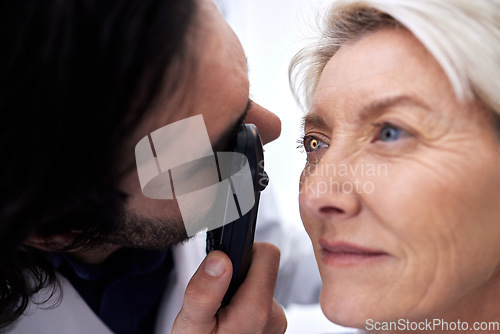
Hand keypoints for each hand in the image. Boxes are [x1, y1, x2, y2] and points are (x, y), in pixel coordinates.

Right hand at [171, 242, 286, 333]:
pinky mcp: (271, 330)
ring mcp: (274, 326)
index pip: (268, 254)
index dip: (246, 249)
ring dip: (239, 294)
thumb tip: (220, 259)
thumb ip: (204, 291)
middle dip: (238, 276)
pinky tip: (228, 323)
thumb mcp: (191, 324)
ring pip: (259, 288)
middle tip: (216, 298)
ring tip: (219, 315)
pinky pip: (259, 304)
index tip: (226, 261)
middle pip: (263, 270)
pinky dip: (243, 307)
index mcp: (256, 310)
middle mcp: (273, 317)